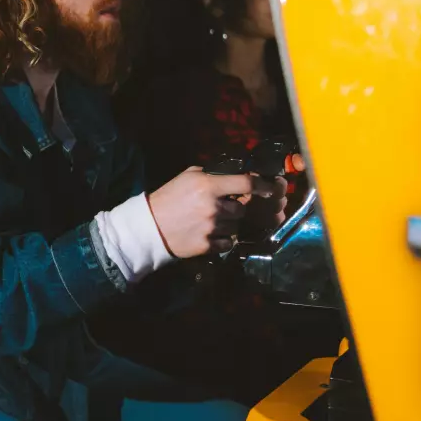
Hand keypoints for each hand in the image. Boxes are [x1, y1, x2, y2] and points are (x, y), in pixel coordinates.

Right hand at [148, 167, 285, 257]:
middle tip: (221, 209)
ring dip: (228, 224)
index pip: (246, 183)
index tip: (271, 189)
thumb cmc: (168, 198)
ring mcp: (212, 228)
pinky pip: (229, 242)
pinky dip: (223, 239)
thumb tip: (235, 175)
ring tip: (210, 222)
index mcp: (208, 186)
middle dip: (235, 209)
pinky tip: (208, 234)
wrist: (150, 226)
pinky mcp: (209, 245)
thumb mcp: (187, 177)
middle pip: (242, 209)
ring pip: (236, 226)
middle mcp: (213, 207)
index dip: (263, 185)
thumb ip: (211, 175)